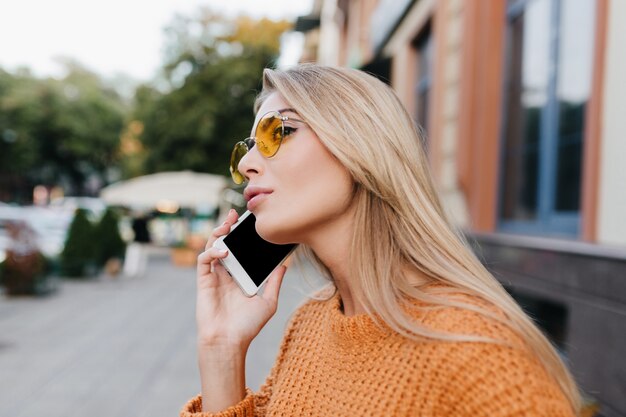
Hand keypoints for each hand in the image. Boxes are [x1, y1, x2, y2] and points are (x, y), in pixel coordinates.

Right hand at [195, 209, 286, 349]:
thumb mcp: (268, 302)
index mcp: (240, 277)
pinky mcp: (203, 281)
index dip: (243, 236)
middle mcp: (226, 274)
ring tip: (226, 224)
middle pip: (224, 243)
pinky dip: (212, 251)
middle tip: (235, 214)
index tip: (251, 223)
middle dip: (227, 227)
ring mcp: (214, 277)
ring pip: (211, 247)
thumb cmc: (247, 326)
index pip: (241, 250)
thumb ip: (274, 282)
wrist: (229, 342)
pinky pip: (204, 260)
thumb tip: (285, 265)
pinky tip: (223, 250)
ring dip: (217, 233)